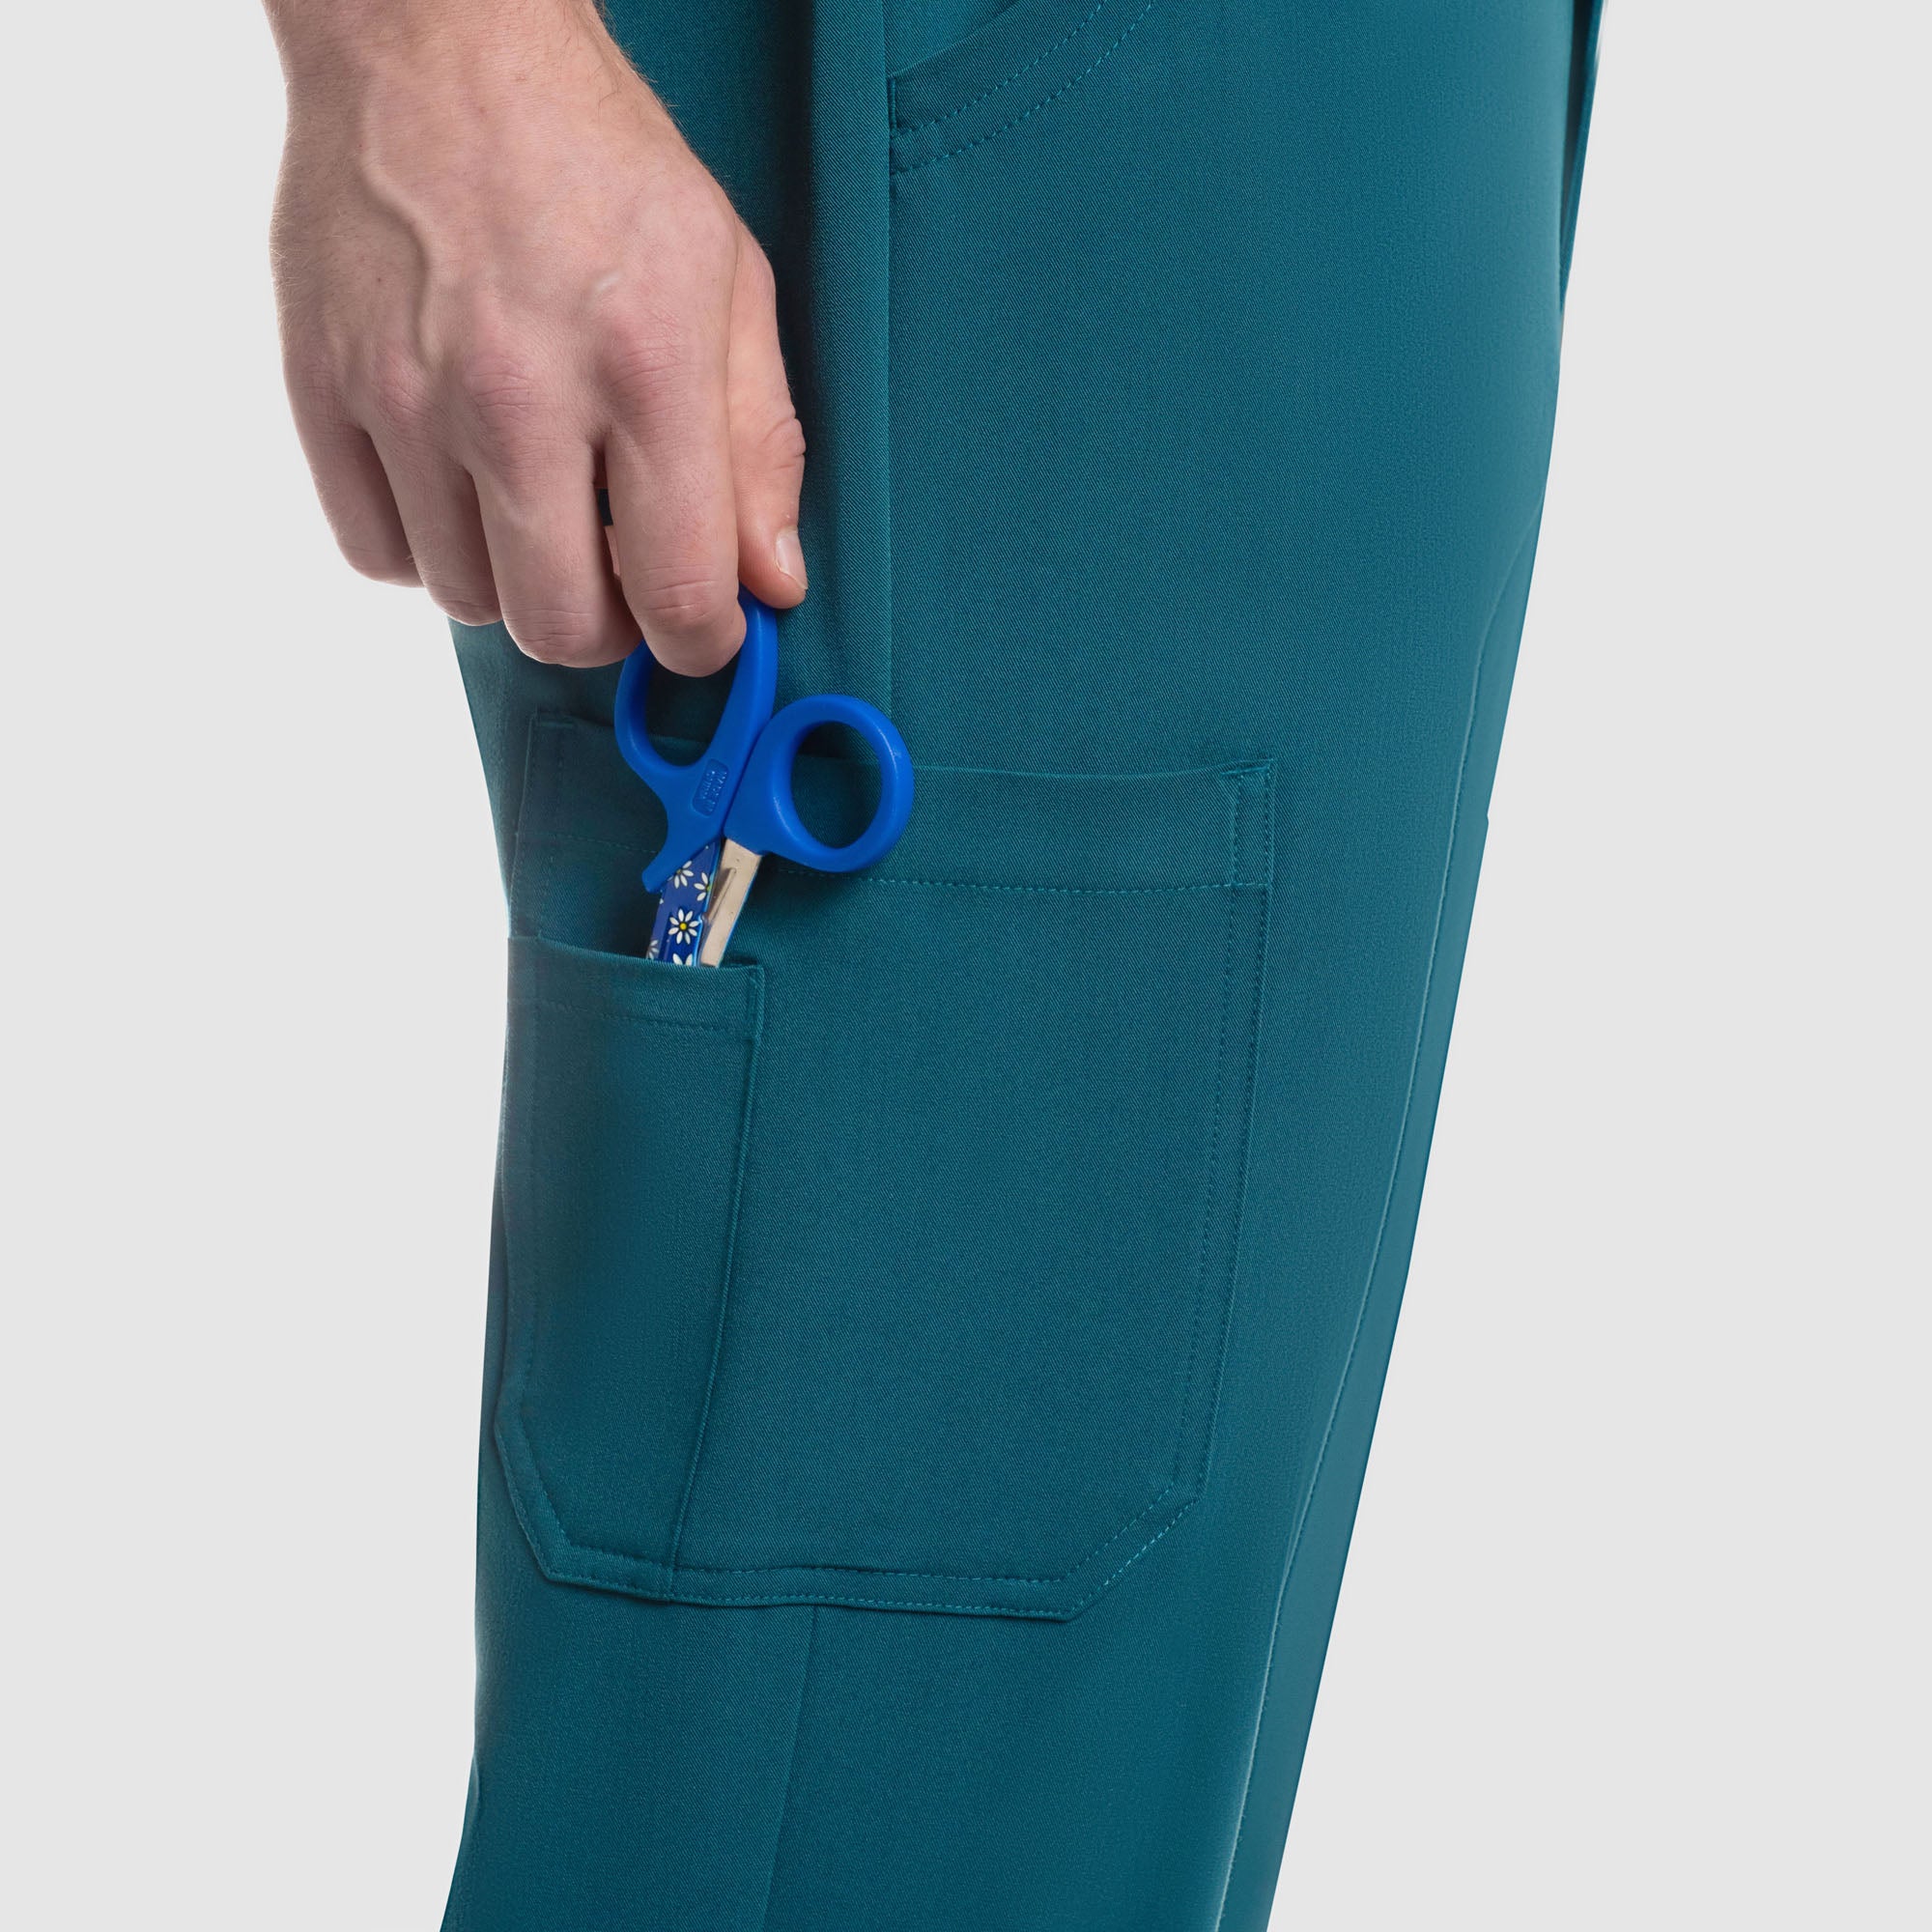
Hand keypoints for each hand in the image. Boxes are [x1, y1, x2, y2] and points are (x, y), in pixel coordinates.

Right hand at [264, 0, 804, 670]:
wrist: (438, 40)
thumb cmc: (597, 157)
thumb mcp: (729, 279)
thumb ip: (762, 445)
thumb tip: (770, 584)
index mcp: (644, 367)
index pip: (680, 593)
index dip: (703, 641)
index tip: (703, 624)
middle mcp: (518, 394)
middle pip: (560, 626)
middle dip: (608, 629)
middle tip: (621, 573)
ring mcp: (405, 396)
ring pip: (466, 601)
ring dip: (514, 581)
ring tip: (536, 503)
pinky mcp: (321, 388)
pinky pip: (374, 552)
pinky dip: (424, 546)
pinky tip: (458, 484)